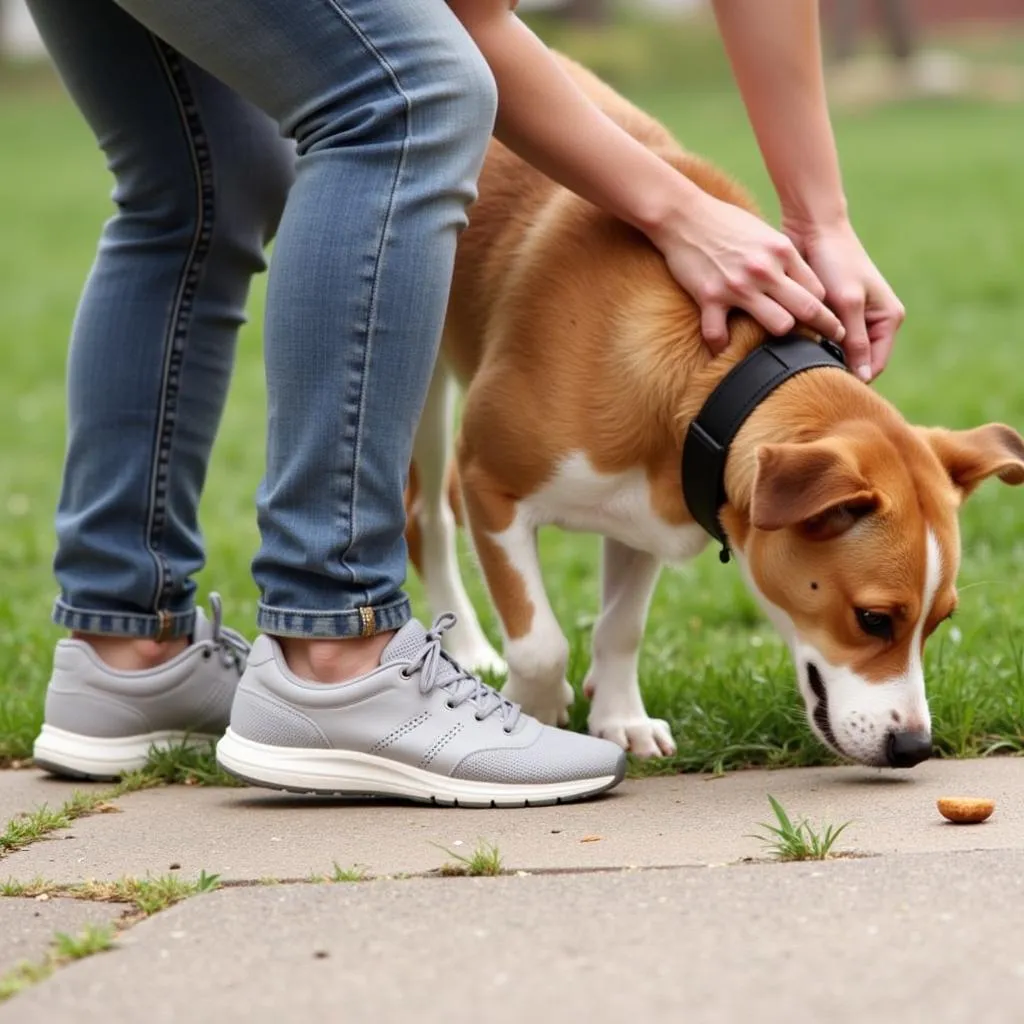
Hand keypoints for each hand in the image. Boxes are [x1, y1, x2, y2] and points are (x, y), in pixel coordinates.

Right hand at [649, 189, 845, 354]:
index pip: (817, 290)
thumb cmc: (724, 222)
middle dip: (824, 328)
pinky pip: (719, 335)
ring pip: (779, 325)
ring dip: (777, 334)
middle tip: (830, 342)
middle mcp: (765, 270)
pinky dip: (721, 345)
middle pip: (808, 309)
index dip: (824, 308)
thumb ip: (782, 258)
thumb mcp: (764, 233)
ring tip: (773, 339)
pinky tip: (722, 347)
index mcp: (782, 252)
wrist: (683, 214)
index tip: (827, 322)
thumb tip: (799, 283)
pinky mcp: (709, 297)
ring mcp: (738, 286)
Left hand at [784, 218, 904, 381]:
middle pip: (855, 362)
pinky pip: (822, 340)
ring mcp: (851, 319)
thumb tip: (862, 377)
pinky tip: (795, 345)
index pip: (874, 365)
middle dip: (834, 367)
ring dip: (820, 356)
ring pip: (836, 352)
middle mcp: (873, 322)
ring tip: (800, 356)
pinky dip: (811, 343)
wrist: (814, 229)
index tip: (825, 383)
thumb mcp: (848, 303)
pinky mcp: (831, 314)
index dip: (852, 378)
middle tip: (808, 372)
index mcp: (888, 319)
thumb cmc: (836, 261)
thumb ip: (856, 340)